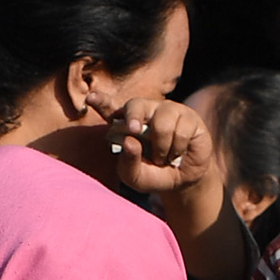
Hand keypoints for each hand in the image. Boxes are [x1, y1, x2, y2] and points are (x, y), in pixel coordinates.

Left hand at [96, 93, 226, 229]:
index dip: (101, 102)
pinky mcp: (188, 117)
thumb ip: (128, 163)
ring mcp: (168, 111)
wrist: (183, 181)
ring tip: (163, 158)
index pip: (111, 110)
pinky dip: (177, 148)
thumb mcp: (136, 177)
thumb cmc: (154, 175)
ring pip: (161, 121)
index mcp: (127, 125)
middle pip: (135, 104)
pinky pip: (180, 129)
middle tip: (133, 130)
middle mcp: (146, 112)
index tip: (90, 98)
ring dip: (161, 147)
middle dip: (133, 116)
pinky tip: (177, 153)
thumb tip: (129, 142)